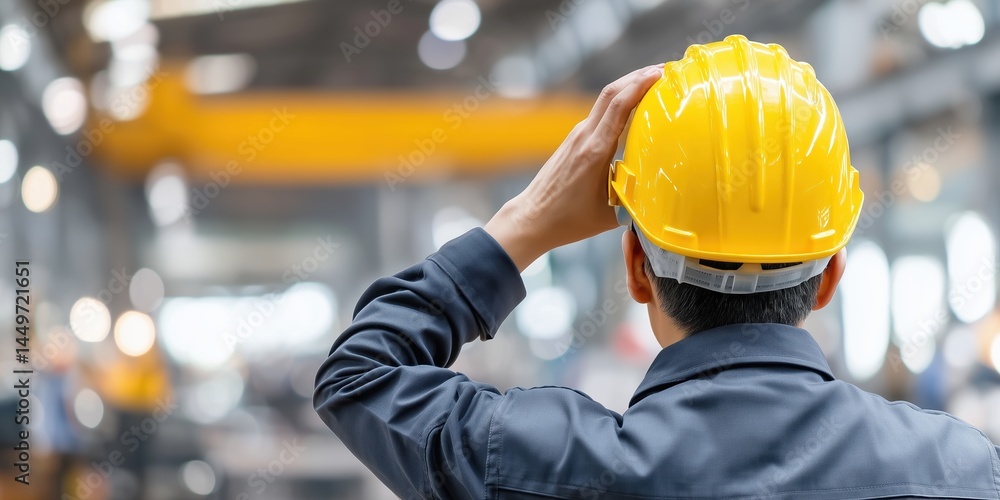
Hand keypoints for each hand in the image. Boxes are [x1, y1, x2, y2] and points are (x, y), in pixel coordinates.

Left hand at [484, 64, 662, 270]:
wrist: (532, 218)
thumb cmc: (568, 220)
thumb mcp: (610, 214)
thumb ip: (639, 200)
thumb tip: (667, 191)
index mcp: (594, 151)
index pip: (619, 105)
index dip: (641, 84)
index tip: (662, 73)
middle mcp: (584, 137)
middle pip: (611, 93)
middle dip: (638, 76)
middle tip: (665, 71)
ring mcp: (576, 136)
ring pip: (604, 101)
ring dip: (628, 87)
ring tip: (654, 84)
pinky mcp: (574, 141)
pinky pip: (599, 114)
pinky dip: (619, 103)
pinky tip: (633, 108)